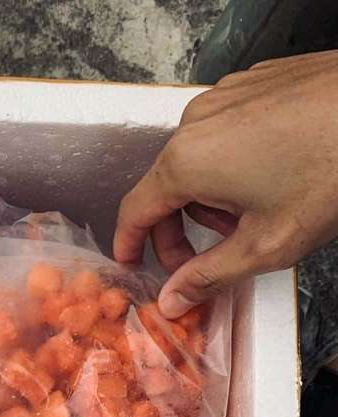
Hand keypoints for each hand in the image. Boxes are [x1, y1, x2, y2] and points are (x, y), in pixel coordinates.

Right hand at [113, 51, 337, 317]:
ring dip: (212, 195)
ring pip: (198, 159)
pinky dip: (236, 162)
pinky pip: (226, 132)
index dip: (130, 243)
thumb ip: (208, 276)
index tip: (131, 263)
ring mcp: (225, 97)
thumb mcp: (265, 244)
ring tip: (255, 213)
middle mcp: (196, 123)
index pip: (135, 210)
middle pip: (167, 186)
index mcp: (186, 162)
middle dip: (181, 228)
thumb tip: (172, 300)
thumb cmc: (330, 170)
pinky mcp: (253, 84)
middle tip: (204, 259)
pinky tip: (272, 178)